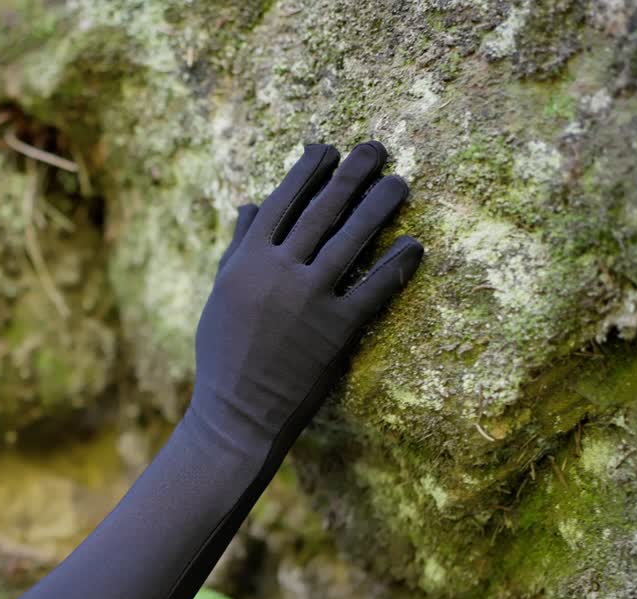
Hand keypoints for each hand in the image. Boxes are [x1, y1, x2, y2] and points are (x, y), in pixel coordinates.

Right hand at [189, 142, 422, 455]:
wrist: (238, 413)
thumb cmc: (224, 355)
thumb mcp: (221, 295)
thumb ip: (238, 248)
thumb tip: (250, 204)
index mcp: (247, 261)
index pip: (283, 202)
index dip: (308, 171)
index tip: (328, 149)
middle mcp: (278, 272)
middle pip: (321, 211)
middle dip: (351, 175)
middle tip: (376, 148)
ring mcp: (308, 299)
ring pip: (351, 240)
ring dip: (379, 207)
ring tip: (400, 183)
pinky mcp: (336, 329)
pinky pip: (373, 289)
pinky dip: (396, 265)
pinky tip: (414, 245)